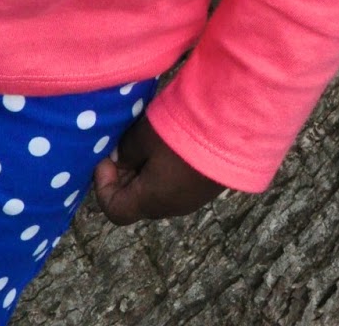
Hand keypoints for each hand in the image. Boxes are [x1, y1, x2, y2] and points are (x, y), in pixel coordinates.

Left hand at [93, 114, 225, 224]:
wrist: (235, 128)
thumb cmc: (183, 134)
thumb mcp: (145, 136)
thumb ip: (126, 151)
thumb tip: (120, 158)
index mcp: (151, 201)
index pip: (115, 210)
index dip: (103, 186)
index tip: (106, 157)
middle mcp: (171, 208)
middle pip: (136, 201)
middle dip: (124, 175)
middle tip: (124, 144)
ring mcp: (192, 199)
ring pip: (157, 191)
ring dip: (146, 170)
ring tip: (147, 140)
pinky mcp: (207, 186)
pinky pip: (176, 184)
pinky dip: (165, 169)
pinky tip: (171, 143)